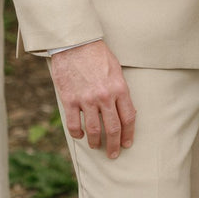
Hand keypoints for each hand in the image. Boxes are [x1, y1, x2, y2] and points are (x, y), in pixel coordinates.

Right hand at [48, 40, 135, 158]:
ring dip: (96, 142)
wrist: (74, 44)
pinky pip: (74, 124)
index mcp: (119, 88)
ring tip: (96, 146)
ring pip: (95, 129)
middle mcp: (105, 96)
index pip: (128, 118)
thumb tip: (124, 110)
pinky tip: (80, 135)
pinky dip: (78, 133)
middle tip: (114, 153)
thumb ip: (120, 90)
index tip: (127, 143)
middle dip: (115, 144)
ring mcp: (87, 99)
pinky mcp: (70, 99)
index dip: (129, 134)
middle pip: (113, 128)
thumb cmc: (97, 54)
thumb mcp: (116, 70)